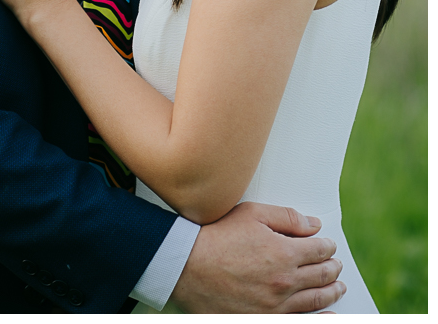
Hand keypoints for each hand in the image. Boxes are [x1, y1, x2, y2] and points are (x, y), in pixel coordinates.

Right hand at [170, 201, 344, 312]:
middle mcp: (285, 282)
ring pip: (315, 301)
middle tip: (337, 265)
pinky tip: (330, 316)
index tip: (330, 245)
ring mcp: (276, 305)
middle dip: (332, 268)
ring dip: (331, 293)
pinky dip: (320, 319)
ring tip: (338, 287)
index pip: (319, 250)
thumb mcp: (252, 214)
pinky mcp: (264, 320)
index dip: (328, 246)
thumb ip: (287, 218)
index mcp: (284, 253)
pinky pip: (300, 322)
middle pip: (321, 276)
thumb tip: (315, 225)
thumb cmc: (217, 236)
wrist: (187, 266)